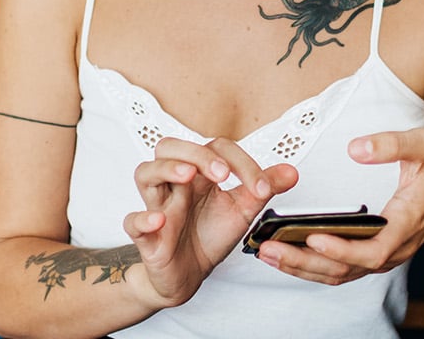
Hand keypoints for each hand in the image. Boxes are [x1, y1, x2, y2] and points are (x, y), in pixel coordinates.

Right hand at [125, 137, 299, 306]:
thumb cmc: (208, 236)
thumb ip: (263, 189)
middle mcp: (176, 185)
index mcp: (200, 175)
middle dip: (196, 153)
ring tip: (188, 176)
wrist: (188, 275)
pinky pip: (132, 222)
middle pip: (168, 147)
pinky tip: (159, 221)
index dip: (240, 161)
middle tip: (221, 174)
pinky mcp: (147, 238)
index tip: (263, 188)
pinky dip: (142, 219)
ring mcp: (158, 208)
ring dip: (165, 169)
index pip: (214, 148)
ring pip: (144, 173)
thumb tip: (292, 171)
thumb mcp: (243, 211)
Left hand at [252, 129, 423, 285]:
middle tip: (269, 248)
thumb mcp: (423, 144)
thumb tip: (355, 149)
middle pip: (347, 268)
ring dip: (303, 268)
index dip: (343, 249)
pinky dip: (312, 266)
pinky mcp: (376, 253)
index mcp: (405, 223)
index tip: (313, 238)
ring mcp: (385, 254)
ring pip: (341, 273)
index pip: (373, 249)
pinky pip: (342, 269)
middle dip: (305, 261)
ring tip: (267, 253)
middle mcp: (395, 247)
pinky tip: (285, 256)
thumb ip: (390, 144)